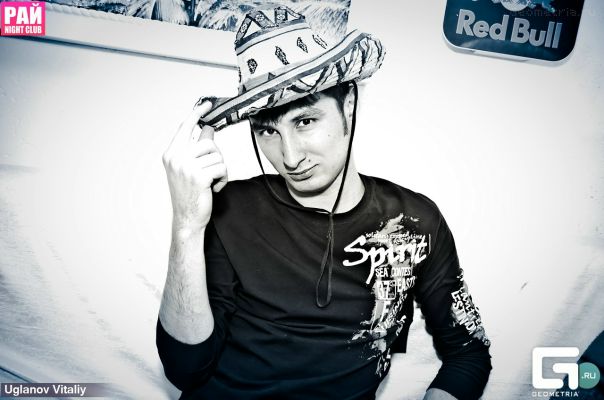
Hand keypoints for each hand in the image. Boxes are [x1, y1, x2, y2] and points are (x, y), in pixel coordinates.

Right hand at [162, 101, 227, 231]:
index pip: (185, 127)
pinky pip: (222, 168)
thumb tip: (208, 128)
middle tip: (212, 170)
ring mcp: (186, 167)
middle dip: (216, 156)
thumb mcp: (188, 168)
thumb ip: (196, 148)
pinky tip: (214, 188)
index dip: (197, 114)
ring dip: (220, 170)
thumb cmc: (189, 193)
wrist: (187, 218)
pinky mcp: (199, 177)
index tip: (207, 104)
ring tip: (211, 181)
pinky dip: (223, 179)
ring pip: (217, 156)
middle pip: (208, 142)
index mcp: (171, 154)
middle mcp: (176, 158)